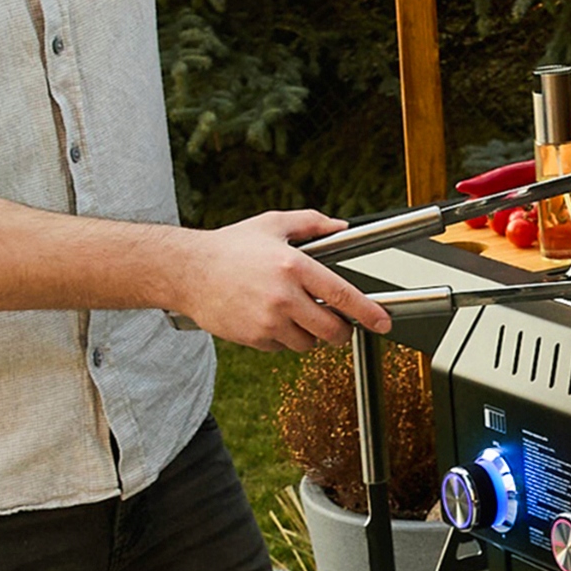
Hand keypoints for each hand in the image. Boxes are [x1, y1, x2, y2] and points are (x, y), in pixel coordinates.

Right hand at [171, 212, 391, 350]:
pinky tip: (269, 318)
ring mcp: (268, 321)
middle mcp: (284, 296)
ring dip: (309, 335)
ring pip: (308, 344)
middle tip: (339, 325)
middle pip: (332, 331)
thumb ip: (311, 223)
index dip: (368, 312)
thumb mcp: (272, 224)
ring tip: (293, 314)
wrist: (187, 271)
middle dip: (341, 331)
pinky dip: (283, 339)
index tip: (383, 323)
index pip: (343, 295)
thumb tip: (341, 227)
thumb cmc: (229, 247)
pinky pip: (282, 348)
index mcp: (294, 266)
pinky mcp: (254, 338)